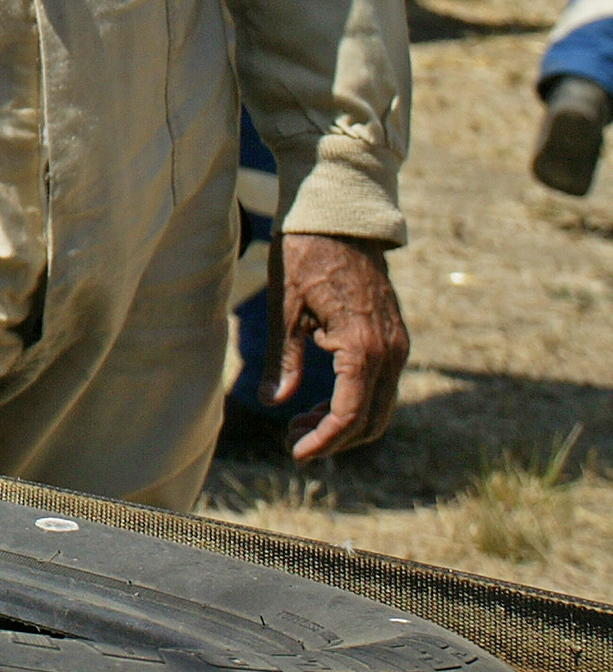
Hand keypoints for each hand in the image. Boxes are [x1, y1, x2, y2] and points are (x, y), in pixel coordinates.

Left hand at [274, 233, 408, 459]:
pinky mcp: (394, 340)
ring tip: (302, 425)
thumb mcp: (284, 307)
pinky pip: (381, 387)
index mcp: (363, 348)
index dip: (324, 441)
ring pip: (380, 407)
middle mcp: (390, 352)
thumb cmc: (305, 255)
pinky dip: (356, 404)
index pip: (350, 415)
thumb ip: (283, 359)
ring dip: (345, 425)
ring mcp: (397, 346)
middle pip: (371, 420)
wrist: (341, 218)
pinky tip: (322, 403)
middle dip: (333, 439)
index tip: (296, 453)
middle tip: (292, 441)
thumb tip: (273, 402)